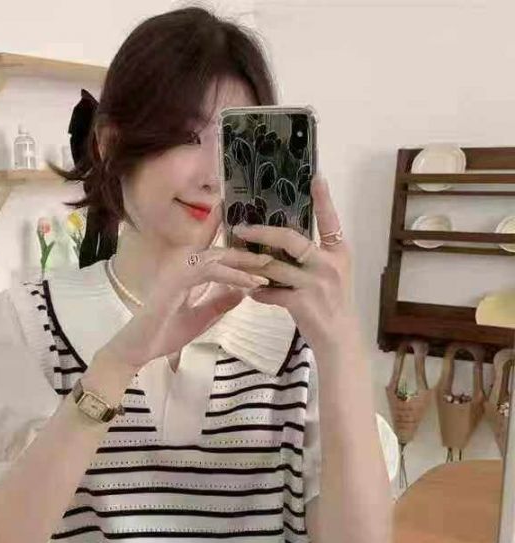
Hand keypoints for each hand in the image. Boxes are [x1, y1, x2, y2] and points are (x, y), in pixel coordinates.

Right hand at [105, 204, 272, 370]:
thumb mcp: (200, 318)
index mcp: (185, 271)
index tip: (254, 240)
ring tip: (268, 265)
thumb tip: (241, 292)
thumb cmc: (164, 333)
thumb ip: (219, 303)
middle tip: (272, 255)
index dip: (234, 245)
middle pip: (220, 251)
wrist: (140, 348)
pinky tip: (250, 282)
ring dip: (244, 262)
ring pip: (217, 257)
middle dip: (247, 253)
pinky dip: (232, 275)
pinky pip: (210, 271)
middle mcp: (180, 263)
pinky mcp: (177, 279)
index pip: (212, 251)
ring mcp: (177, 269)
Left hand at [231, 175, 356, 353]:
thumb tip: (283, 240)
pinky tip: (249, 293)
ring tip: (230, 259)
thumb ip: (314, 256)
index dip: (323, 199)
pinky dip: (258, 292)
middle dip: (262, 233)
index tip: (315, 176)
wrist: (339, 339)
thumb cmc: (332, 304)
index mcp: (338, 252)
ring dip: (248, 264)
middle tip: (241, 228)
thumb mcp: (332, 274)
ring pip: (272, 266)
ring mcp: (315, 283)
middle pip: (290, 239)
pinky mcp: (302, 303)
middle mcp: (328, 264)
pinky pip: (270, 293)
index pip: (330, 221)